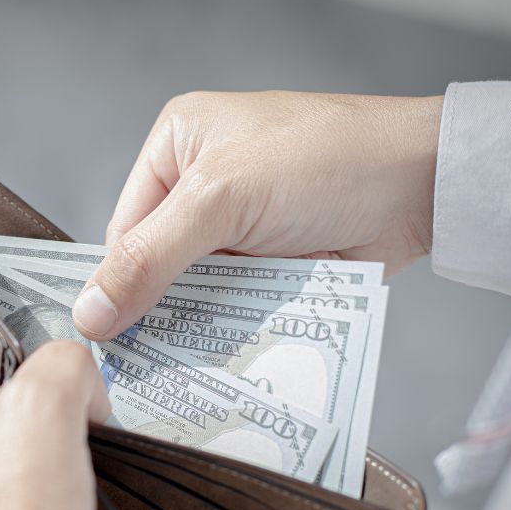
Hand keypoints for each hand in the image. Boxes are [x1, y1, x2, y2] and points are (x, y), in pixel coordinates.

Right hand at [72, 90, 442, 339]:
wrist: (422, 185)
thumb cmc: (323, 161)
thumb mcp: (220, 200)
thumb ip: (149, 258)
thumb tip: (88, 314)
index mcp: (176, 146)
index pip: (123, 228)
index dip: (116, 281)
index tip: (108, 336)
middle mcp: (201, 184)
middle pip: (155, 263)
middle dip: (158, 306)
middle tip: (143, 360)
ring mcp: (238, 226)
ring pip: (194, 290)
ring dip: (196, 321)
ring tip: (182, 363)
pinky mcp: (269, 261)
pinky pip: (232, 304)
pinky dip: (229, 328)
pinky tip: (222, 355)